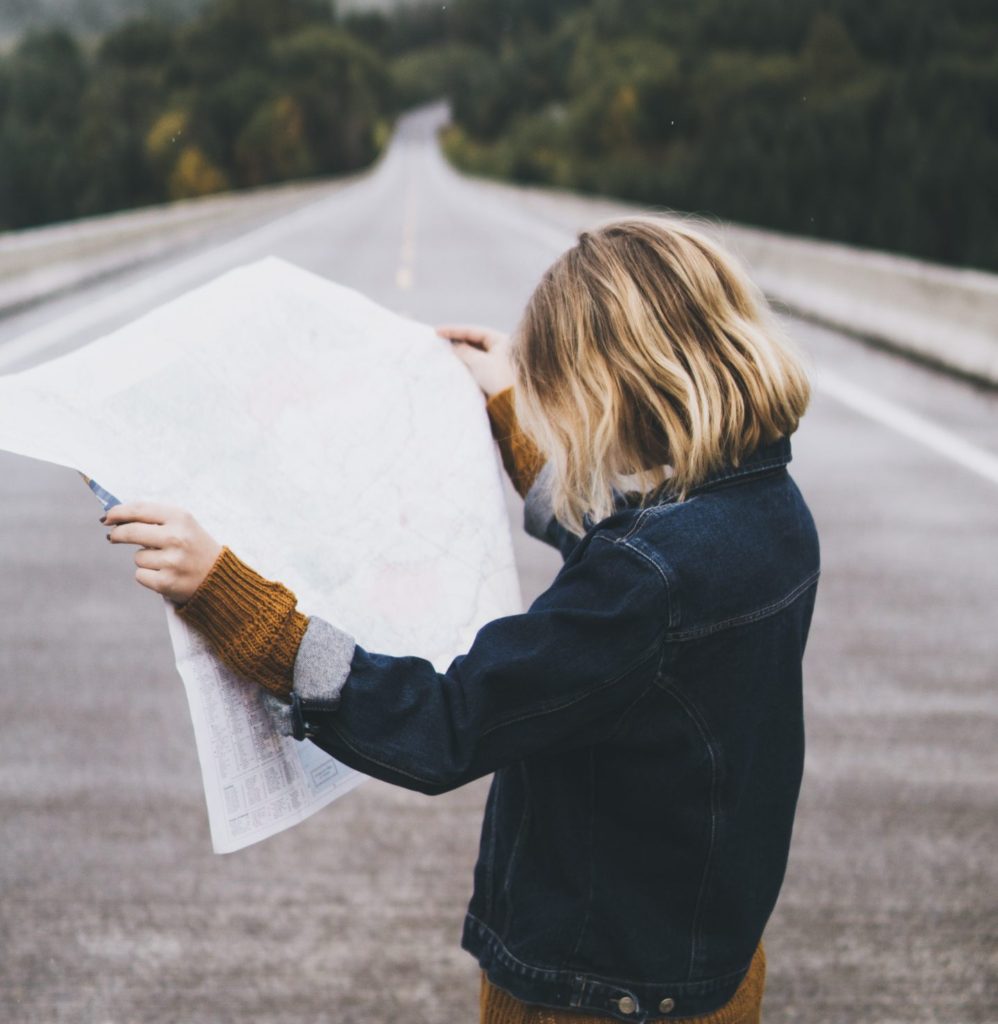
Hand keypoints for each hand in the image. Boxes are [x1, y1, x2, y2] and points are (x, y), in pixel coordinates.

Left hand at [104, 502, 222, 604]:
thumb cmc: (196, 548)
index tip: (107, 517)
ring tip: (166, 562)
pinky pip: (140, 575)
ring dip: (144, 559)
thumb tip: (115, 518)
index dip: (118, 512)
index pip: (139, 510)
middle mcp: (176, 537)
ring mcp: (172, 561)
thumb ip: (155, 519)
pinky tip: (166, 574)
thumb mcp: (184, 525)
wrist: (220, 578)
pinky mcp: (166, 582)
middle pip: (130, 532)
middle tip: (113, 536)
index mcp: (181, 518)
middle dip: (117, 534)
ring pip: (137, 557)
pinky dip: (148, 576)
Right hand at [436, 323, 514, 397]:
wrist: (512, 403)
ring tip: (444, 350)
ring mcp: (496, 361)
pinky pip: (476, 363)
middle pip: (474, 340)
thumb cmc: (498, 378)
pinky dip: (465, 362)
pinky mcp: (492, 373)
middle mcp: (500, 348)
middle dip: (457, 340)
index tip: (437, 331)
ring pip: (474, 352)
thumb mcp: (479, 362)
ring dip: (460, 352)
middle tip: (439, 339)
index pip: (473, 331)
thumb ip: (464, 351)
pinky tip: (455, 362)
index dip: (454, 330)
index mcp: (500, 340)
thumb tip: (454, 345)